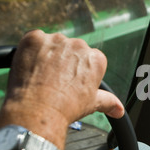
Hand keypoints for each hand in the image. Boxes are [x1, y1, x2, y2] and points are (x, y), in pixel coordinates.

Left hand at [0, 30, 123, 148]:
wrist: (39, 110)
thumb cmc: (67, 107)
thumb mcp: (93, 104)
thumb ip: (109, 102)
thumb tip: (118, 110)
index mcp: (95, 58)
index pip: (89, 58)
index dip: (78, 71)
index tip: (71, 81)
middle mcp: (78, 45)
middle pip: (70, 49)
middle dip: (63, 61)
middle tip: (54, 80)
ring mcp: (56, 40)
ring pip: (52, 44)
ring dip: (47, 55)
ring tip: (40, 76)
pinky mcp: (35, 38)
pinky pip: (33, 40)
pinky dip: (30, 51)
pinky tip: (30, 67)